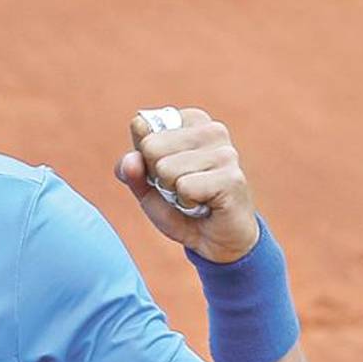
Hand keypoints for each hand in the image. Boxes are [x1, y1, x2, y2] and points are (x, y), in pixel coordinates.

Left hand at [114, 107, 259, 262]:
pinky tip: (204, 204)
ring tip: (193, 196)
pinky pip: (184, 188)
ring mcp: (226, 152)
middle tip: (180, 187)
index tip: (166, 170)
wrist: (215, 240)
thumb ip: (131, 169)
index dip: (145, 158)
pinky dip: (186, 203)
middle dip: (157, 176)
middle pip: (151, 146)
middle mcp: (212, 129)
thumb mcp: (146, 186)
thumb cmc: (182, 205)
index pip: (142, 127)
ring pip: (166, 169)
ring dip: (173, 192)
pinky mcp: (231, 177)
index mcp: (191, 121)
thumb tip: (131, 159)